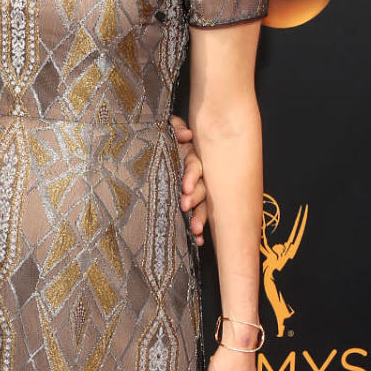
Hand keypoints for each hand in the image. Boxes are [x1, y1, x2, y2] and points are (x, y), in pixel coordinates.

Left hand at [171, 114, 206, 245]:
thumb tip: (186, 135)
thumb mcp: (169, 132)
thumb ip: (176, 129)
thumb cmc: (169, 142)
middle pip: (201, 188)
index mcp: (192, 159)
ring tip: (196, 230)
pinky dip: (200, 228)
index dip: (190, 177)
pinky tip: (198, 240)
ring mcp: (197, 190)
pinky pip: (200, 215)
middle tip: (185, 207)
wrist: (167, 151)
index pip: (194, 167)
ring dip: (200, 217)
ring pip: (202, 204)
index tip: (184, 188)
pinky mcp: (193, 203)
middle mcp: (198, 175)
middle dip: (194, 199)